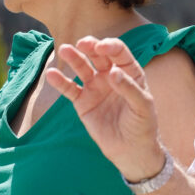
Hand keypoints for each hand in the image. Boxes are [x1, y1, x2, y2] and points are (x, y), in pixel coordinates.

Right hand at [45, 36, 165, 181]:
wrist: (130, 150)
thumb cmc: (142, 126)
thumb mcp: (142, 107)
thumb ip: (129, 89)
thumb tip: (112, 72)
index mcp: (129, 73)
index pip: (119, 54)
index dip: (111, 47)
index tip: (102, 47)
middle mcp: (110, 76)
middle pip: (98, 56)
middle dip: (90, 47)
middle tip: (82, 44)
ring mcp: (94, 87)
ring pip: (81, 68)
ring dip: (73, 58)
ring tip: (64, 50)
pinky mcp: (82, 101)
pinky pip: (69, 89)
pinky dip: (60, 81)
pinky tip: (52, 74)